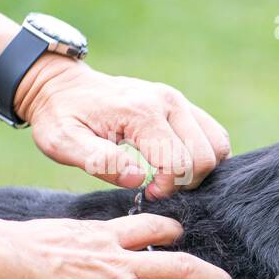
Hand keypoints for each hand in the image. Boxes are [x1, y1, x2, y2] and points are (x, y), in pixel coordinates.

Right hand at [0, 213, 242, 278]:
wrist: (0, 263)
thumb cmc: (14, 250)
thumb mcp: (56, 233)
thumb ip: (76, 242)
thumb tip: (66, 247)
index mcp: (107, 239)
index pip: (153, 229)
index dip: (174, 232)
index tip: (184, 238)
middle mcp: (121, 263)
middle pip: (184, 266)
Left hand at [15, 54, 231, 199]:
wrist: (62, 85)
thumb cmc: (60, 116)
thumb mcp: (62, 142)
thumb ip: (99, 161)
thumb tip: (139, 179)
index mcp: (141, 112)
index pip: (178, 162)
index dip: (167, 188)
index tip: (145, 193)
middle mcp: (168, 102)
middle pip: (205, 157)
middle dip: (186, 182)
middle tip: (157, 187)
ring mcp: (180, 101)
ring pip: (218, 146)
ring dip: (200, 171)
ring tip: (169, 176)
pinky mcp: (185, 106)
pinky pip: (215, 136)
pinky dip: (205, 156)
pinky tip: (179, 164)